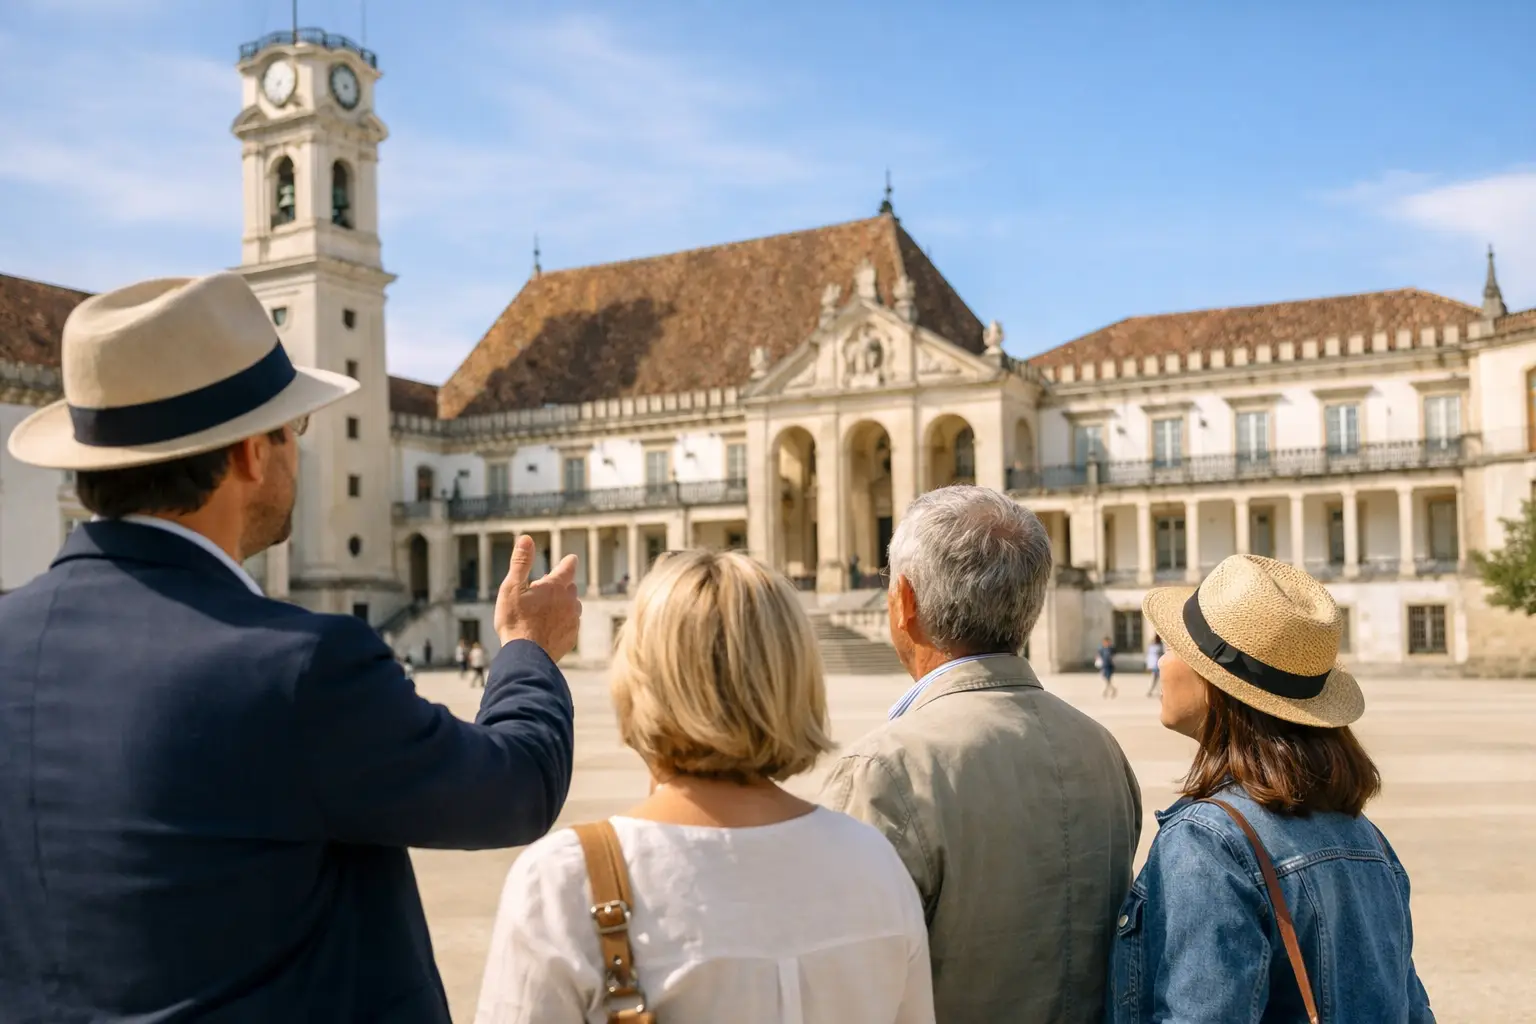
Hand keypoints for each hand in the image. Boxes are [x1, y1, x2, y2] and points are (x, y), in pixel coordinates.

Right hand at [494, 535, 580, 659]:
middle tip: (541, 592)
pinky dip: (562, 623)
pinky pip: (570, 624)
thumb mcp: (512, 588)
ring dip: (561, 605)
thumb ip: (521, 562)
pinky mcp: (572, 637)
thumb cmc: (515, 621)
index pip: (568, 566)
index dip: (568, 562)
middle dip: (558, 587)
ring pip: (571, 606)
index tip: (570, 559)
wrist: (526, 657)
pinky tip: (547, 628)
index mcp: (556, 586)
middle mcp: (570, 601)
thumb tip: (527, 538)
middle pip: (569, 587)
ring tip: (543, 612)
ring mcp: (573, 620)